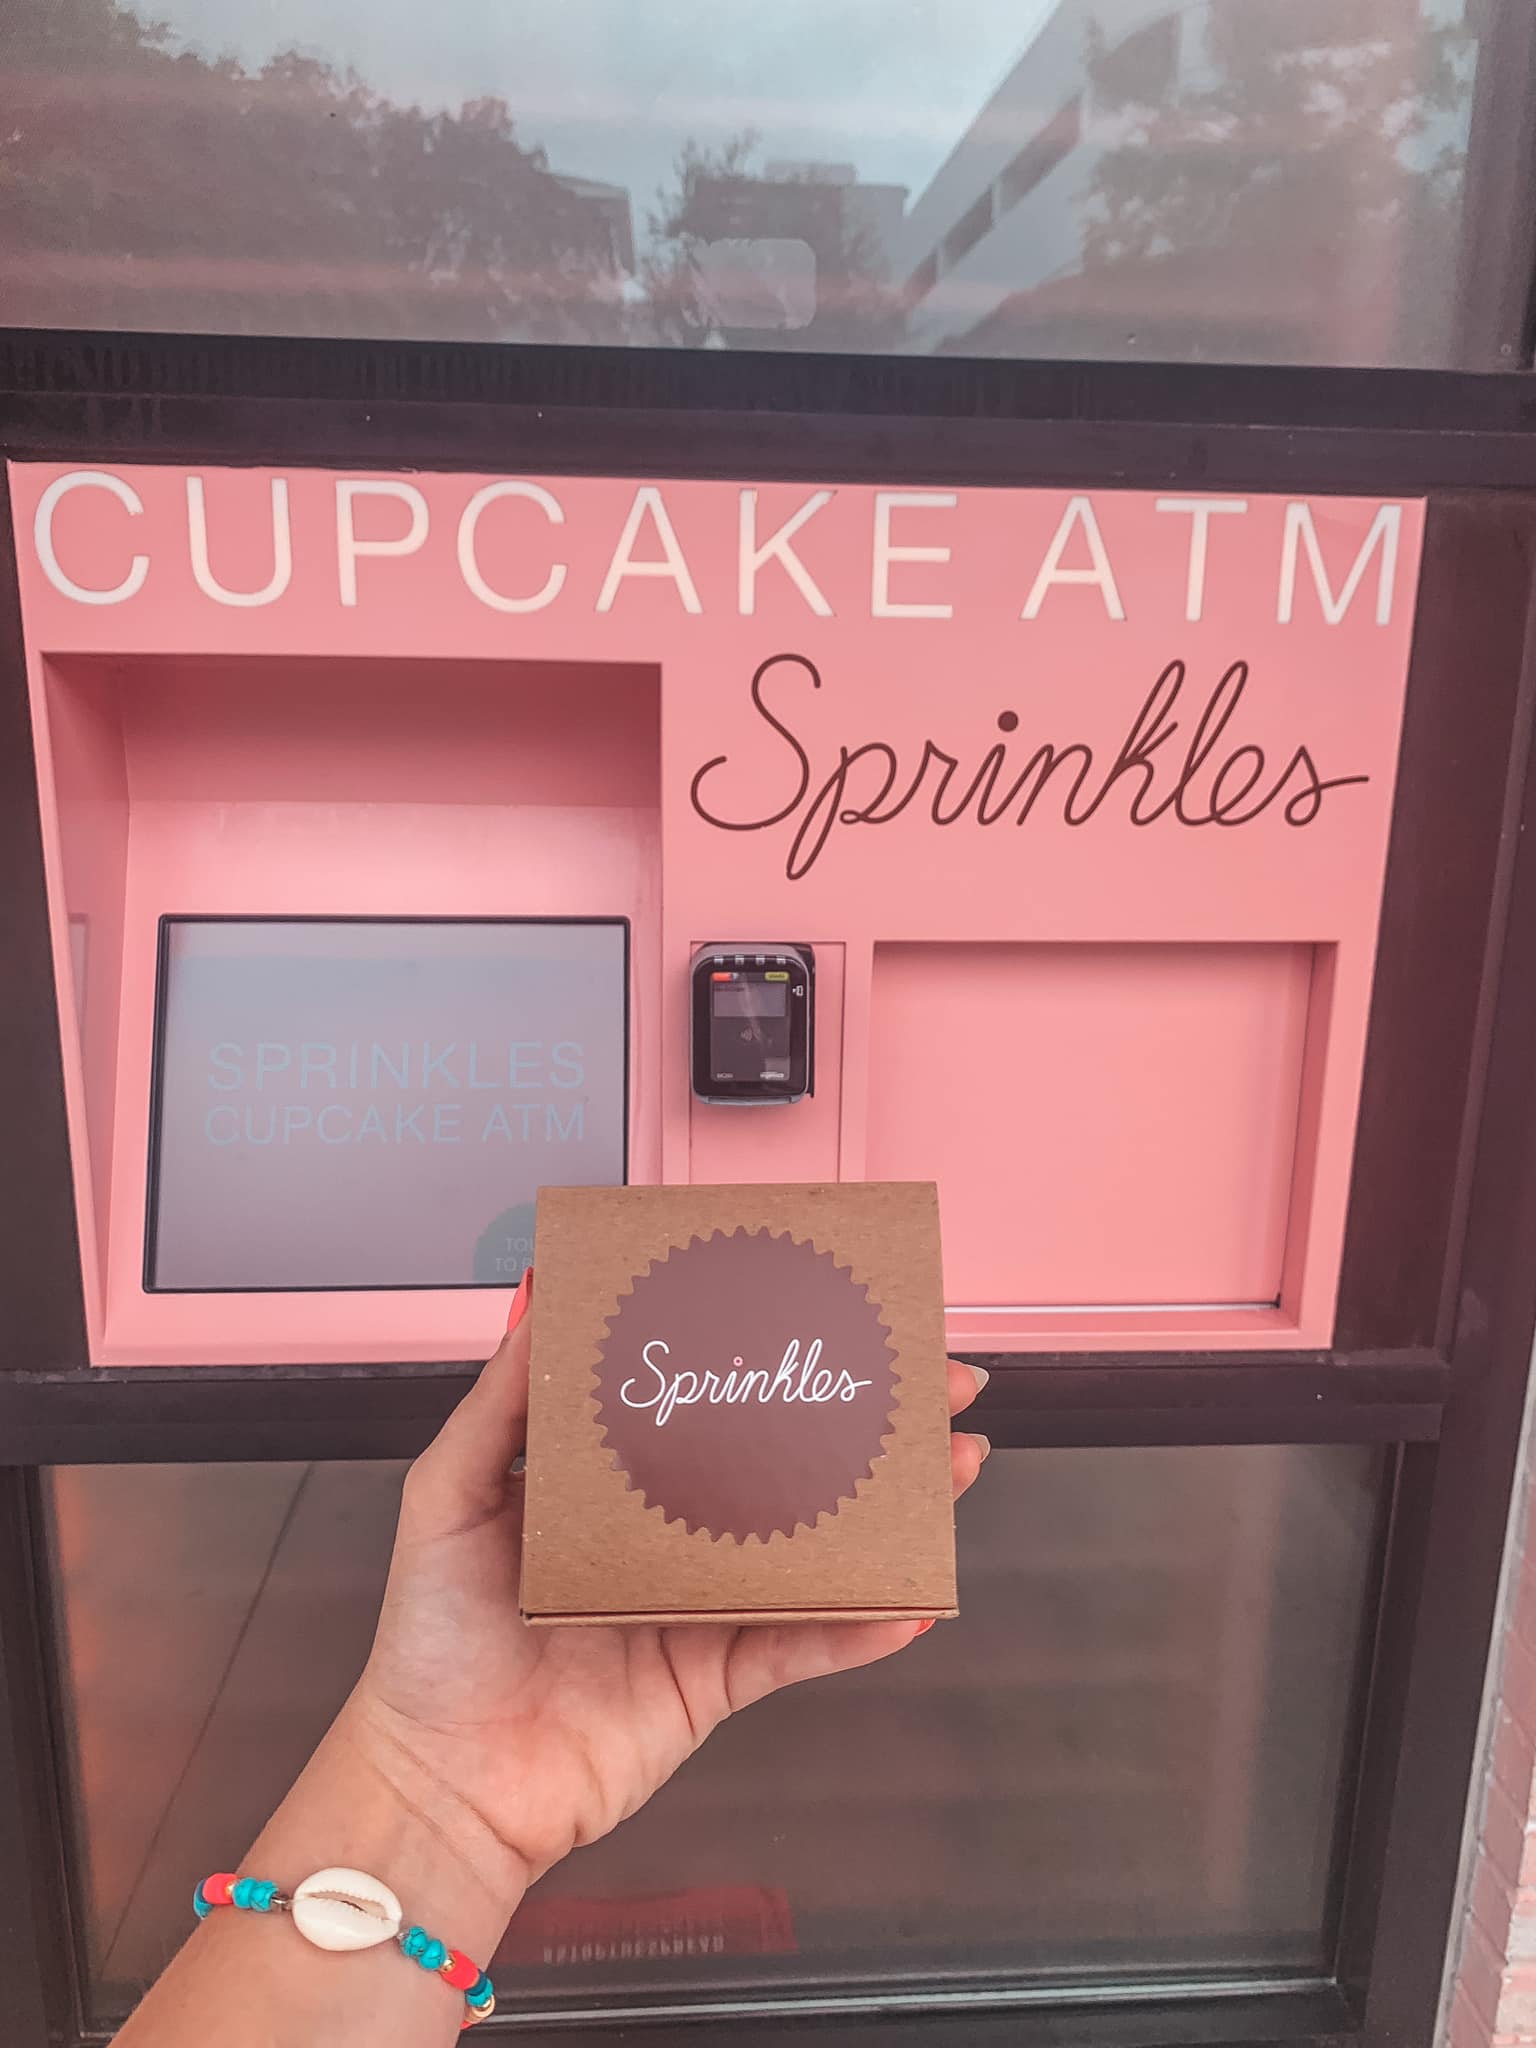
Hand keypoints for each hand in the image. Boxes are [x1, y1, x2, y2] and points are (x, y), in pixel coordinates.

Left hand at [339, 1276, 989, 1919]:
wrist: (440, 1782)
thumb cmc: (430, 1642)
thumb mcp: (448, 1497)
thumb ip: (499, 1405)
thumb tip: (539, 1303)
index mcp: (609, 1487)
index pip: (706, 1405)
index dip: (768, 1361)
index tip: (825, 1315)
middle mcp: (665, 1539)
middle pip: (782, 1468)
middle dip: (864, 1423)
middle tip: (934, 1380)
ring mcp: (699, 1609)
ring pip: (811, 1549)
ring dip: (887, 1511)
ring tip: (954, 1463)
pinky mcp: (716, 1682)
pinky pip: (802, 1648)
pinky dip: (861, 1626)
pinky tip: (913, 1594)